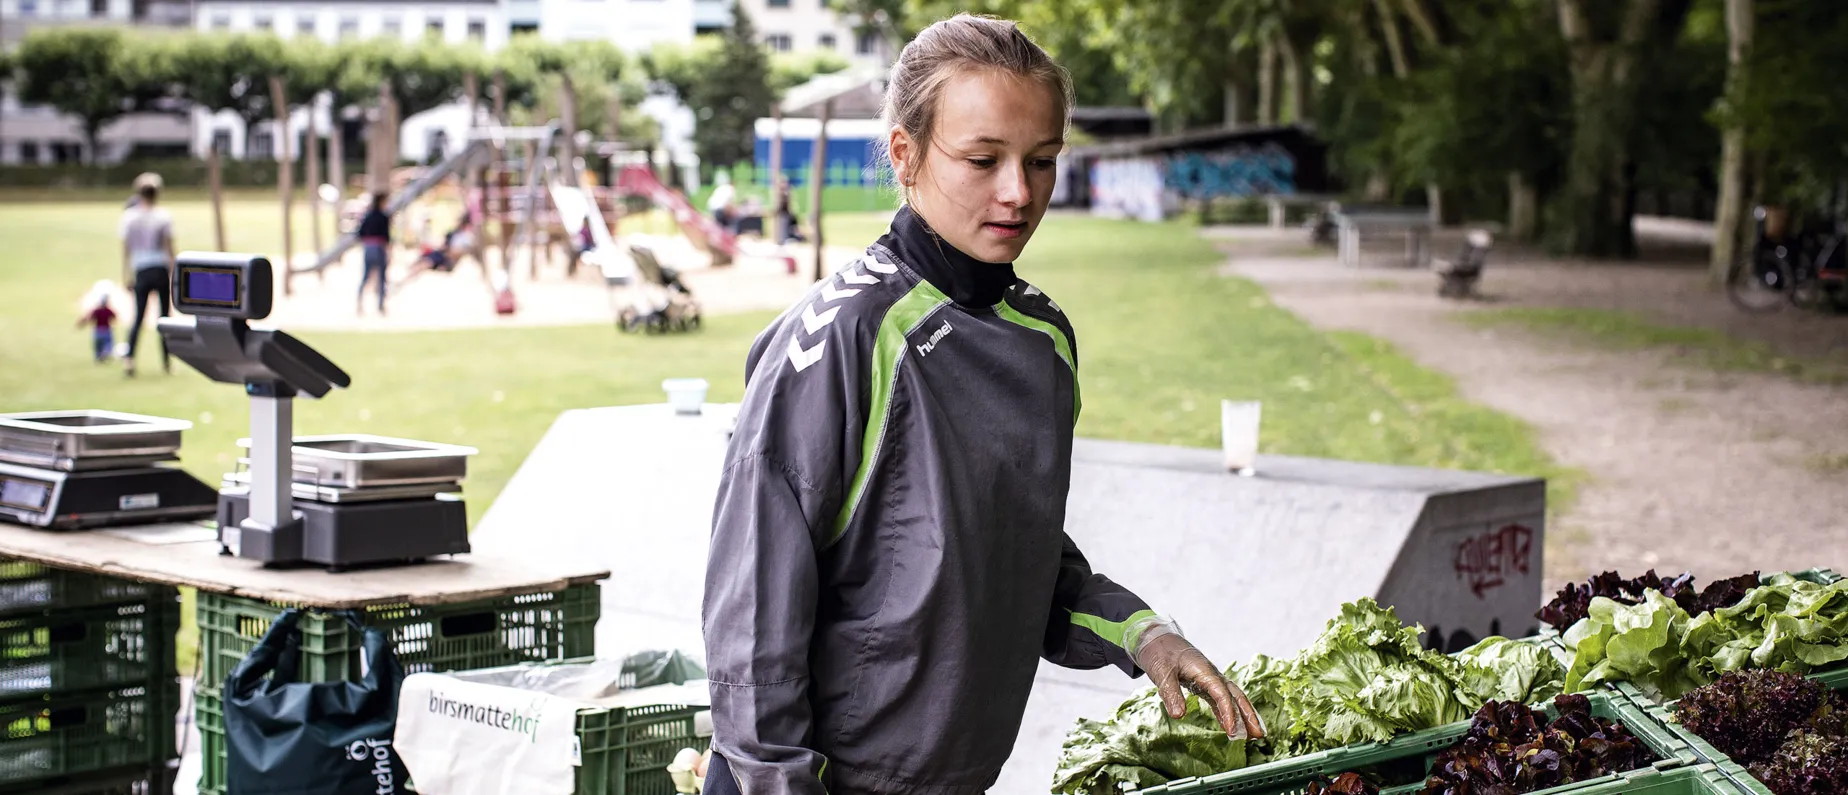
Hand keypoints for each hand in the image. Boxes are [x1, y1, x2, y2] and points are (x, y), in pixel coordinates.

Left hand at [1138, 633, 1265, 739]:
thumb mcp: (1162, 673)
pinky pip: (1221, 699)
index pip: (1222, 694)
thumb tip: (1179, 715)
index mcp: (1204, 670)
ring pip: (1232, 698)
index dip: (1229, 713)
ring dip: (1243, 715)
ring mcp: (1209, 679)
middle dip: (1248, 715)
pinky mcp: (1204, 683)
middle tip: (1259, 735)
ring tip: (1253, 735)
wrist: (1156, 638)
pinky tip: (1232, 727)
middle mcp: (1211, 674)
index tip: (1233, 731)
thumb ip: (1171, 693)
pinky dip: (1228, 713)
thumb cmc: (1159, 652)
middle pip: (1235, 695)